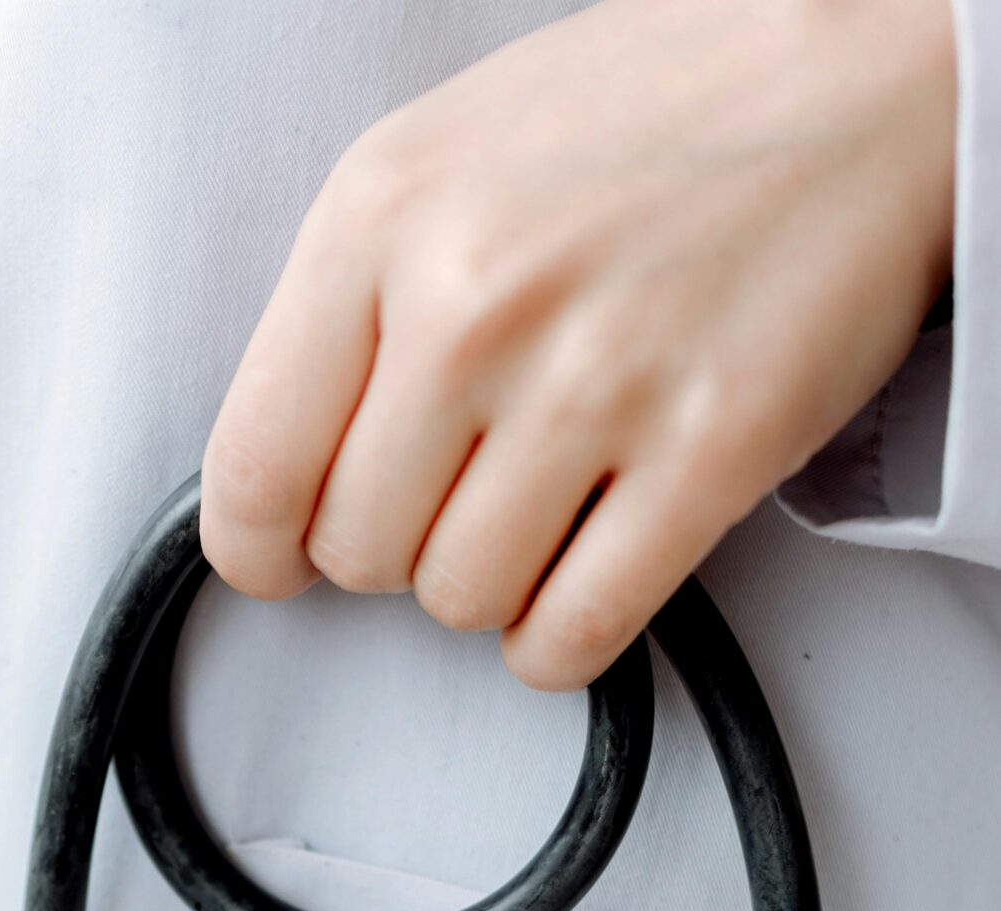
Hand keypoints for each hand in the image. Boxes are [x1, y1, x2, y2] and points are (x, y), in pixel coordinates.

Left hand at [202, 0, 955, 688]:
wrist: (862, 68)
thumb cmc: (650, 116)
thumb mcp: (445, 161)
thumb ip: (351, 307)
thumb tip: (286, 477)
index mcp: (381, 216)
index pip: (255, 467)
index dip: (261, 548)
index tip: (286, 561)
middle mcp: (474, 300)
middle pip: (360, 553)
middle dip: (400, 544)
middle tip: (463, 486)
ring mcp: (594, 379)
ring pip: (460, 603)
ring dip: (492, 582)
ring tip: (543, 499)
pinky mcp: (707, 450)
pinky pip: (570, 635)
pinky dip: (562, 635)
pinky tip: (585, 567)